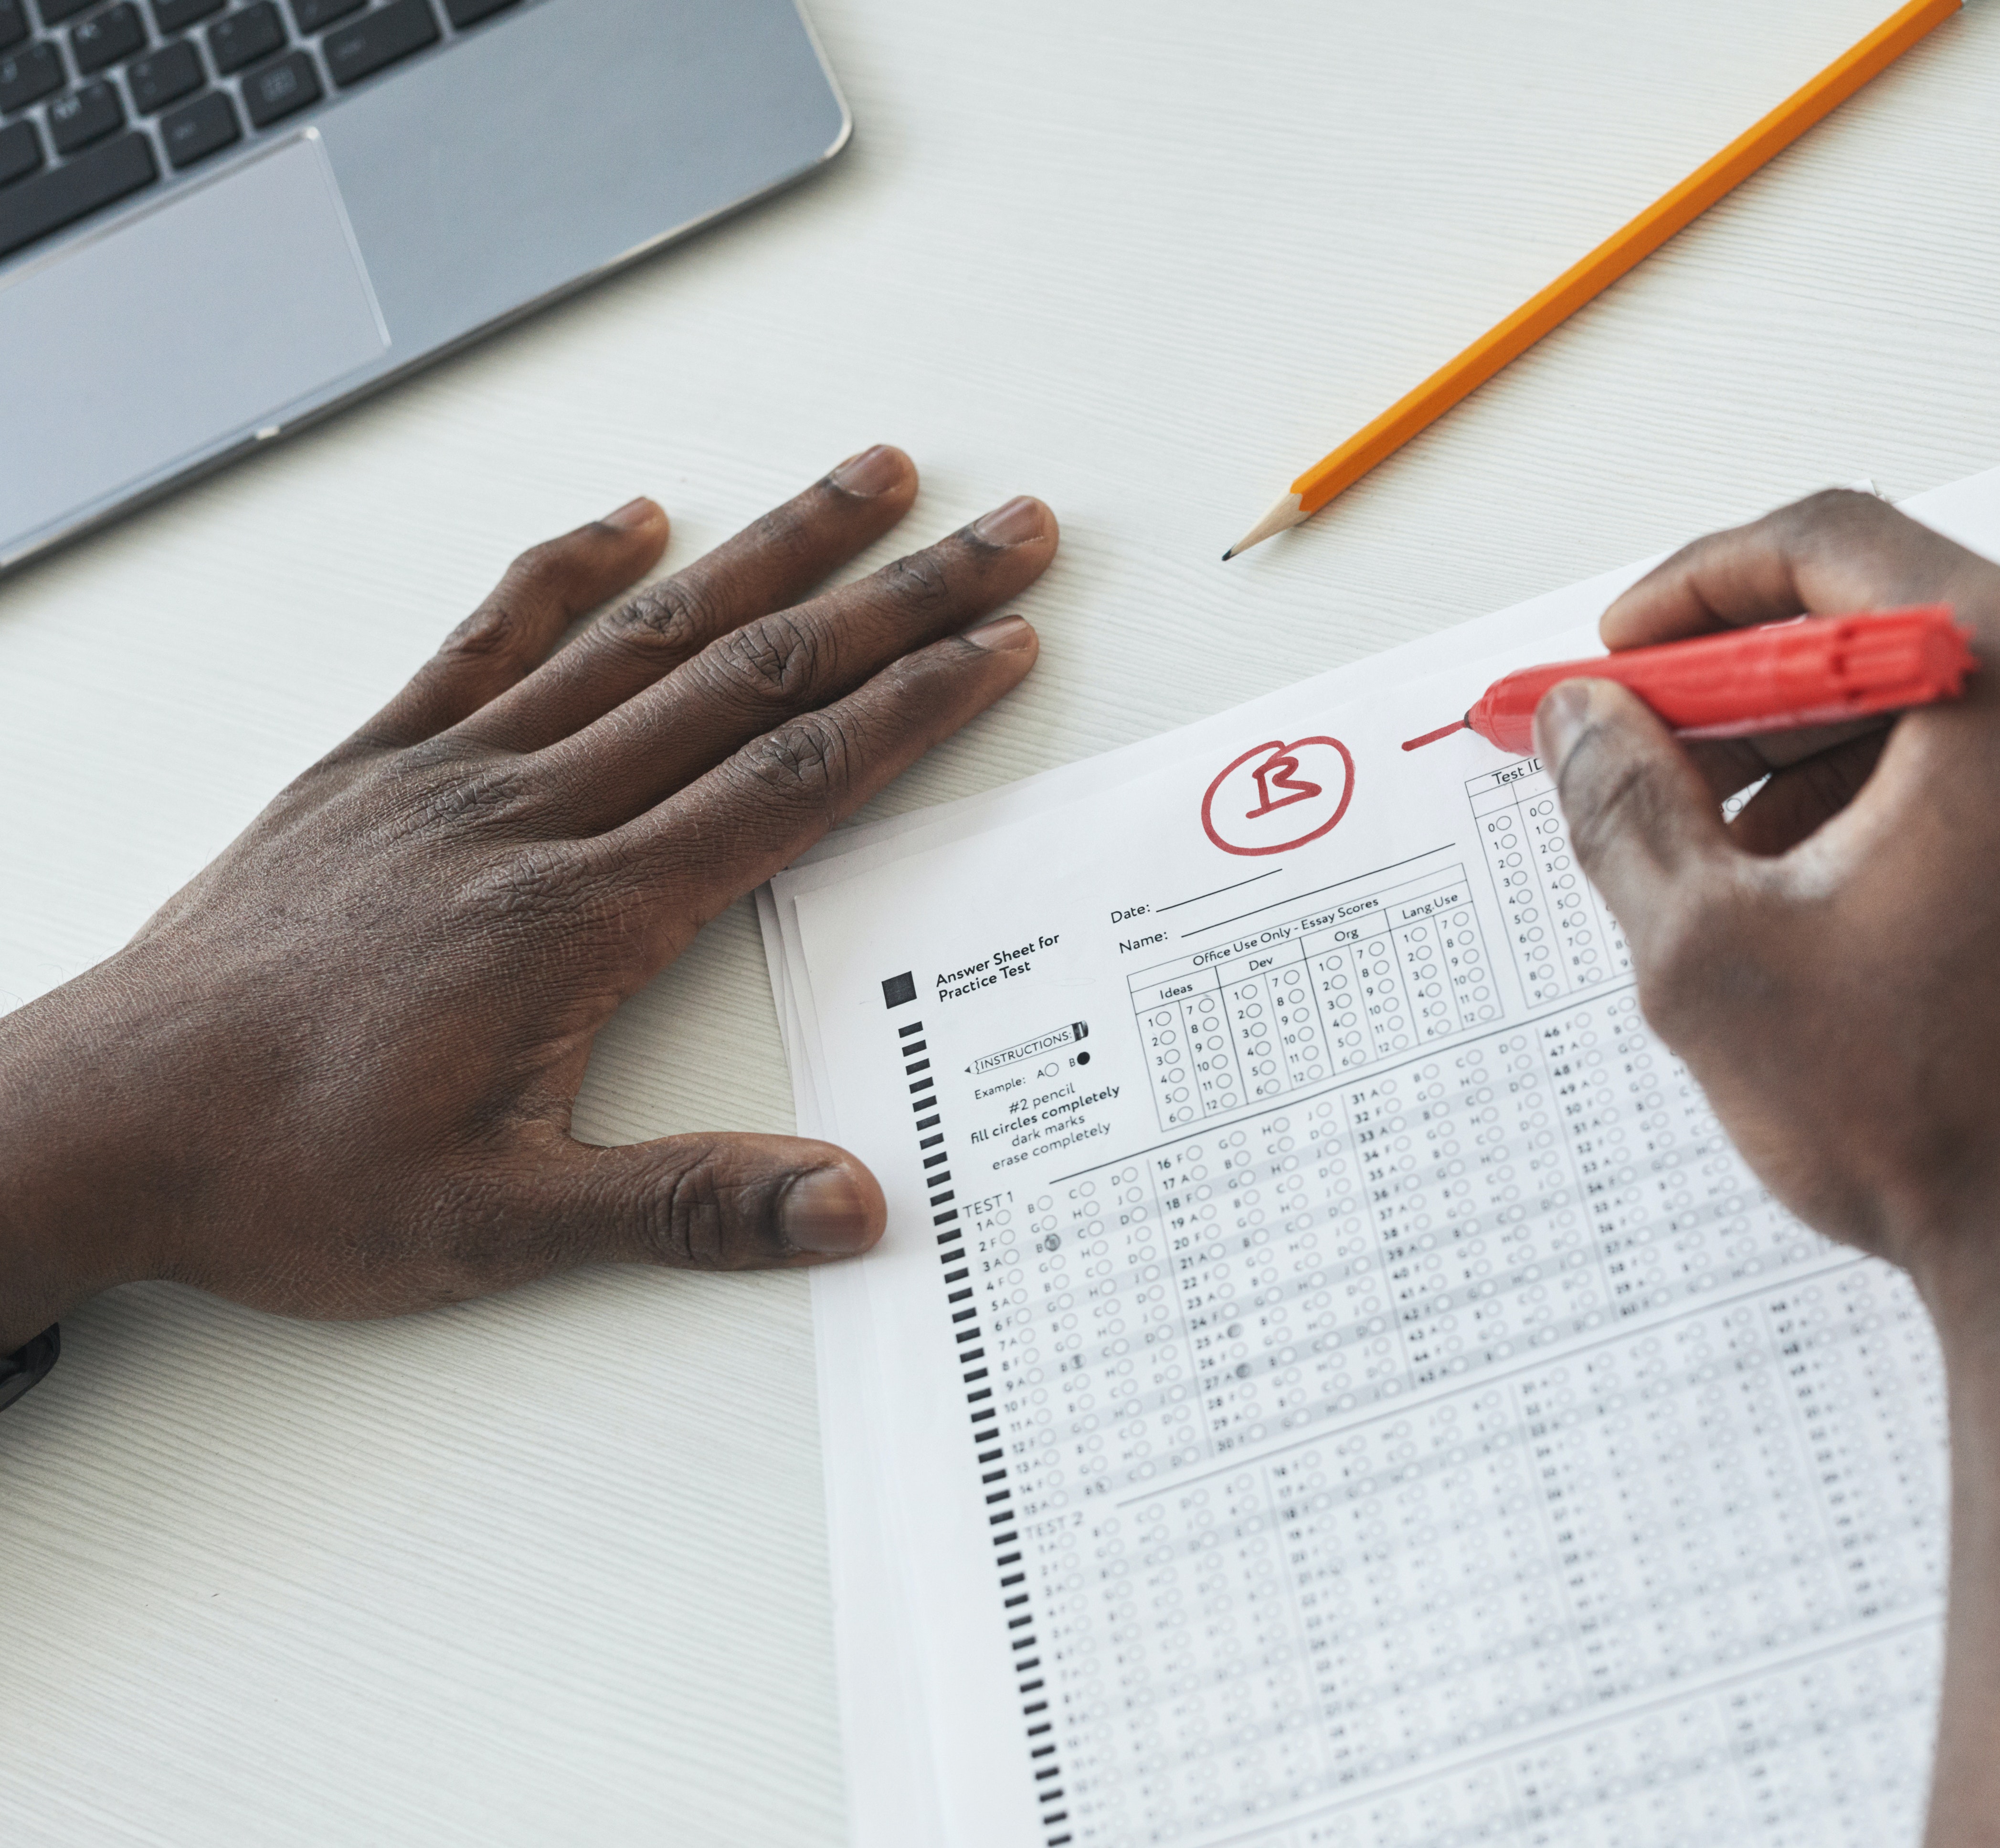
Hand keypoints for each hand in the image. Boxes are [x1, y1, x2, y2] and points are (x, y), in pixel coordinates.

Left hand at [0, 447, 1051, 1347]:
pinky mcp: (375, 765)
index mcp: (576, 918)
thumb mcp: (496, 1227)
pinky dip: (568, 569)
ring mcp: (449, 775)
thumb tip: (846, 1204)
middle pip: (749, 680)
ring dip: (769, 549)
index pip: (787, 783)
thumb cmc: (284, 1173)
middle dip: (894, 602)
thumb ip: (685, 1207)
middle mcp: (526, 817)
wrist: (101, 1124)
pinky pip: (489, 635)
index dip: (910, 709)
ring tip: (866, 481)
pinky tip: (632, 519)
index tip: (997, 646)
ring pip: (644, 635)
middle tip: (1000, 537)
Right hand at [1537, 488, 1999, 1287]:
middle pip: (1915, 623)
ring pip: (1988, 698)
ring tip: (1758, 871)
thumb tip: (1580, 720)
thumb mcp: (1717, 959)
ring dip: (1854, 760)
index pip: (1836, 545)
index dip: (1700, 592)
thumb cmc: (1948, 1130)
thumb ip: (1625, 808)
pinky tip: (1868, 900)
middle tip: (1664, 767)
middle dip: (1767, 699)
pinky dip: (1956, 798)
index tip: (1627, 655)